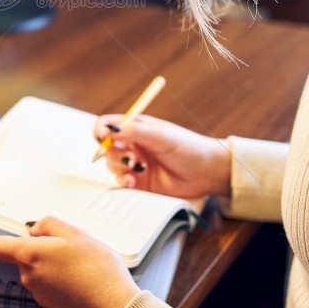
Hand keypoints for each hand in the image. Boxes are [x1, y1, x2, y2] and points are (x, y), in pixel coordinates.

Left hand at [0, 216, 139, 307]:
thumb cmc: (98, 272)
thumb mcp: (77, 235)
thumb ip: (51, 225)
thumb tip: (35, 231)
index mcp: (31, 256)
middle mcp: (30, 277)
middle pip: (27, 255)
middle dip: (44, 247)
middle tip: (73, 244)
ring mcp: (40, 294)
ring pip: (41, 269)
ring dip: (56, 262)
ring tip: (85, 263)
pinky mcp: (53, 306)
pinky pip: (52, 284)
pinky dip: (63, 278)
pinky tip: (85, 278)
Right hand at [95, 114, 230, 198]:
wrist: (207, 173)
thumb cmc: (188, 147)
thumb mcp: (161, 135)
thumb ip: (134, 131)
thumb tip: (108, 130)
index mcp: (136, 127)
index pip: (107, 125)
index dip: (101, 131)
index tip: (103, 138)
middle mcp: (133, 145)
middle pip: (106, 147)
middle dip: (112, 152)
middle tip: (129, 156)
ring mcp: (135, 164)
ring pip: (112, 165)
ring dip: (120, 167)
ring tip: (138, 168)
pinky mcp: (139, 183)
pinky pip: (121, 183)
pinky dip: (123, 182)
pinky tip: (133, 181)